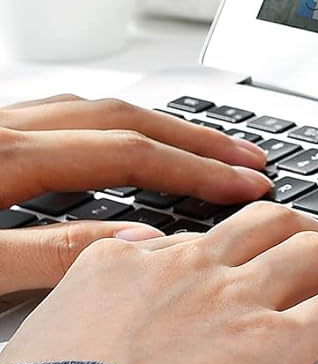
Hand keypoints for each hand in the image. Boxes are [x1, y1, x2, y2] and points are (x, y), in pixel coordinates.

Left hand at [0, 93, 272, 294]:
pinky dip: (102, 128)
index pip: (128, 155)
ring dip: (150, 127)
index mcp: (4, 157)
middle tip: (246, 159)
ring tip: (195, 147)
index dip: (196, 170)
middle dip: (193, 138)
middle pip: (122, 118)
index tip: (246, 186)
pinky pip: (55, 118)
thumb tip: (140, 241)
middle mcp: (3, 129)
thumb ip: (50, 252)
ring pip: (89, 111)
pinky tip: (111, 145)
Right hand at [0, 202, 317, 363]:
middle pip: (269, 225)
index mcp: (121, 265)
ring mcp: (234, 299)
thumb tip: (92, 323)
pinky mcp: (274, 341)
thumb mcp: (38, 349)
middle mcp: (185, 268)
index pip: (197, 238)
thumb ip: (81, 318)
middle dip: (313, 232)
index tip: (256, 256)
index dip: (238, 247)